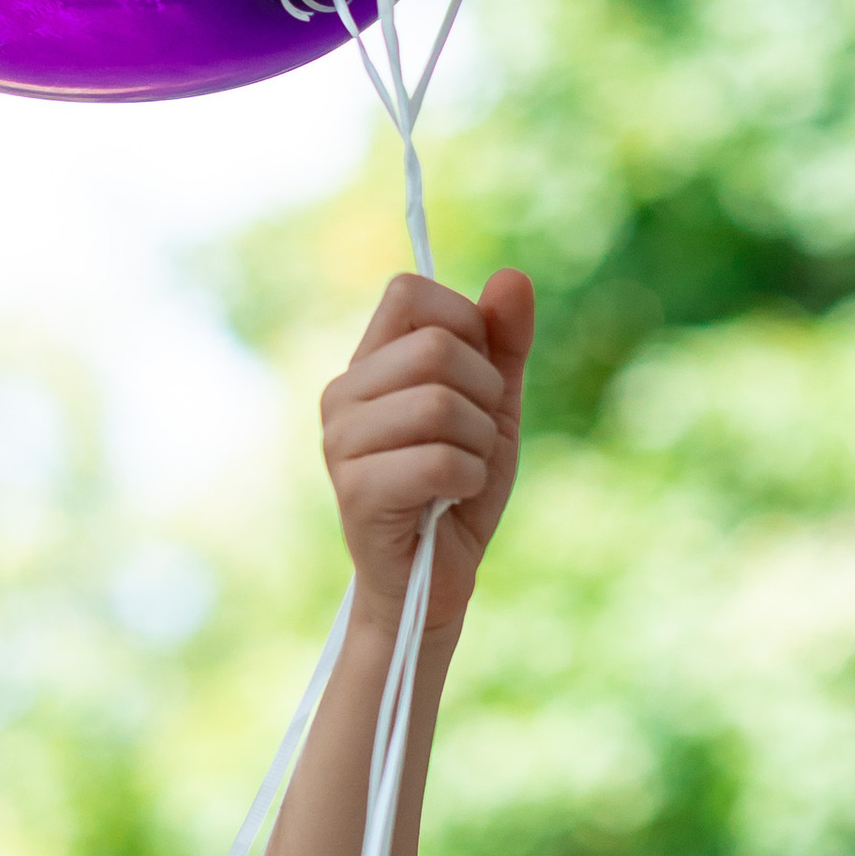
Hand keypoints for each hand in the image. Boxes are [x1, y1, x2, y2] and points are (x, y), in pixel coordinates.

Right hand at [319, 268, 534, 639]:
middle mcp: (343, 394)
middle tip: (474, 437)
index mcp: (369, 364)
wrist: (436, 579)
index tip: (476, 373)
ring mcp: (341, 442)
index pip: (408, 292)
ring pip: (442, 403)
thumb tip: (513, 276)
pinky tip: (453, 498)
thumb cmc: (459, 489)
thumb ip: (504, 343)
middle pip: (437, 347)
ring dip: (479, 444)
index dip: (463, 322)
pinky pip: (440, 459)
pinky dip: (469, 479)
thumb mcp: (494, 406)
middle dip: (484, 393)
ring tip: (461, 473)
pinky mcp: (355, 490)